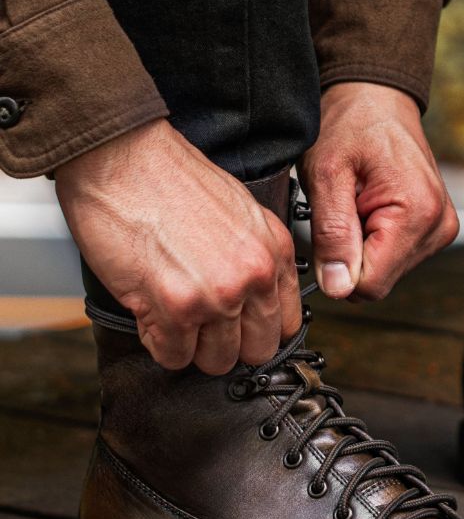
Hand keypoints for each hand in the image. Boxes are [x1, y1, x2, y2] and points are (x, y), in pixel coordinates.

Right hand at [55, 119, 301, 373]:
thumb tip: (256, 300)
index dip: (256, 329)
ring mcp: (217, 296)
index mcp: (274, 252)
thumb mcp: (243, 213)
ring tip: (173, 314)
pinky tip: (150, 312)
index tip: (237, 326)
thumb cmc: (172, 179)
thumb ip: (258, 257)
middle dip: (226, 344)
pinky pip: (173, 356)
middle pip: (255, 351)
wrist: (123, 158)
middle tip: (200, 324)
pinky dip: (158, 343)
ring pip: (216, 361)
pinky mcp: (175, 308)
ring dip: (191, 346)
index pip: (286, 324)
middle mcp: (253, 277)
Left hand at [300, 82, 458, 300]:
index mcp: (418, 213)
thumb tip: (338, 288)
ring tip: (355, 205)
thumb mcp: (327, 174)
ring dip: (360, 247)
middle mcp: (438, 226)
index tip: (326, 233)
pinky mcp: (435, 229)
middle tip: (342, 210)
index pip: (371, 284)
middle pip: (379, 282)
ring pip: (385, 273)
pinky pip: (394, 258)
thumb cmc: (352, 123)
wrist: (376, 98)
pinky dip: (373, 240)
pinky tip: (368, 208)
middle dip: (349, 255)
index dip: (336, 268)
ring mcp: (440, 229)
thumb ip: (332, 234)